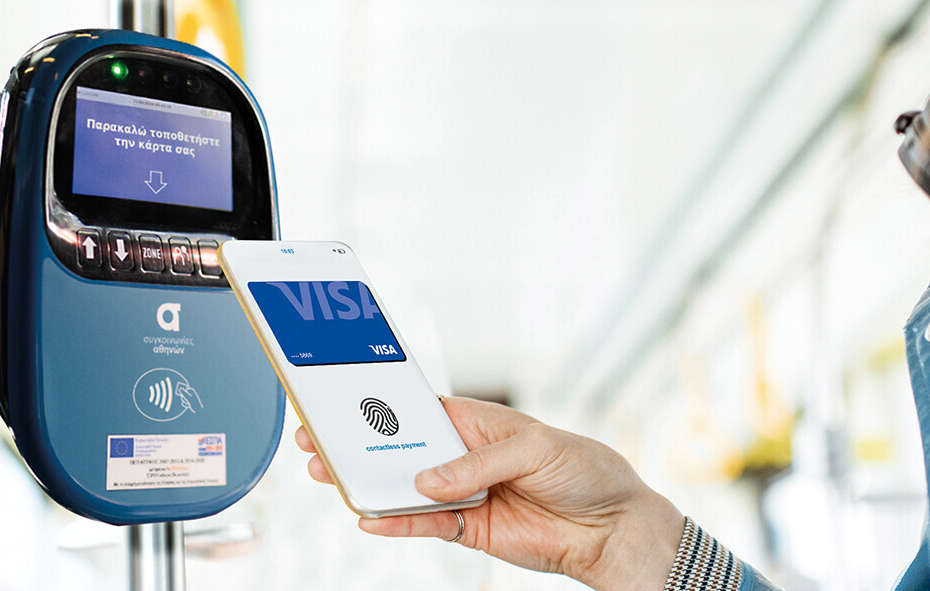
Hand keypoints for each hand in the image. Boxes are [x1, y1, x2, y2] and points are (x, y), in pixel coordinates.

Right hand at [295, 397, 685, 590]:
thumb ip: (477, 464)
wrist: (611, 525)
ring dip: (369, 485)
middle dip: (360, 446)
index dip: (381, 406)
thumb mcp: (536, 450)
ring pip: (405, 489)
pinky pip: (423, 525)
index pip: (419, 409)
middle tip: (318, 443)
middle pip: (401, 449)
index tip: (341, 401)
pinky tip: (370, 519)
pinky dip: (396, 524)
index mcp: (477, 421)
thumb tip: (429, 481)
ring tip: (331, 478)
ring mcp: (462, 493)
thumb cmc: (583, 470)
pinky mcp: (468, 529)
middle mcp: (463, 456)